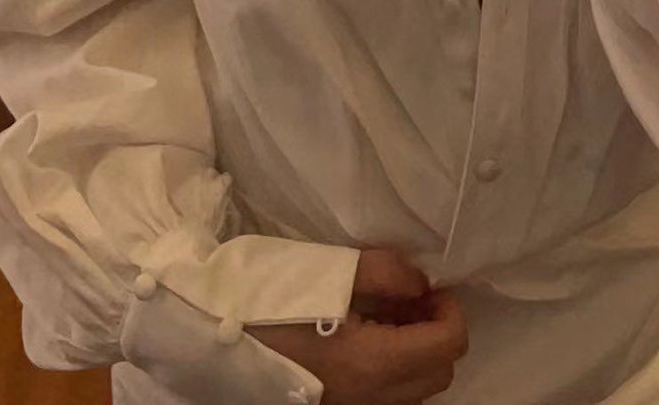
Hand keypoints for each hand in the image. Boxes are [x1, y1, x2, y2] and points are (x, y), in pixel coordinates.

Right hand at [246, 245, 467, 402]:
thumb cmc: (270, 298)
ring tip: (382, 315)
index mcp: (373, 364)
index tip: (425, 286)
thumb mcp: (332, 268)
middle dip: (435, 332)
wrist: (209, 333)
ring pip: (413, 391)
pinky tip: (361, 336)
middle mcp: (369, 399)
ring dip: (414, 353)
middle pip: (438, 374)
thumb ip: (388, 272)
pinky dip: (390, 368)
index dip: (449, 309)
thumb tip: (420, 282)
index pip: (448, 345)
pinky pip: (385, 396)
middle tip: (407, 299)